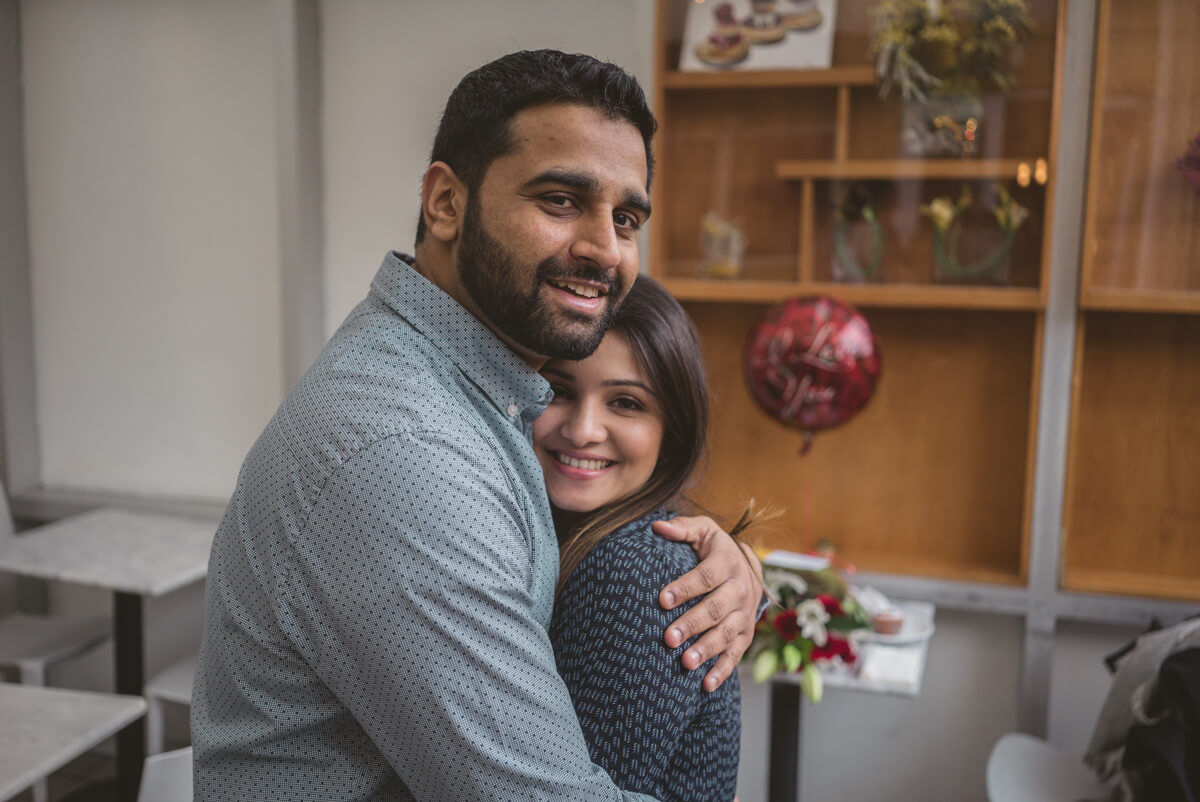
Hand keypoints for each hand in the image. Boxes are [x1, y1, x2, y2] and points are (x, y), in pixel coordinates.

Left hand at [652, 515, 764, 691]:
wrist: (748, 566)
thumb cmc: (715, 548)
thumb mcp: (703, 531)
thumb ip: (681, 528)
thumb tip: (657, 526)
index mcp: (727, 562)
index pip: (705, 576)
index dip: (684, 588)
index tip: (662, 600)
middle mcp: (740, 589)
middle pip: (715, 609)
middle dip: (691, 624)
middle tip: (668, 638)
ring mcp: (745, 614)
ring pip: (726, 634)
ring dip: (706, 650)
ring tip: (685, 663)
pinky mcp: (745, 634)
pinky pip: (735, 654)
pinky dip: (722, 670)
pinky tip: (706, 685)